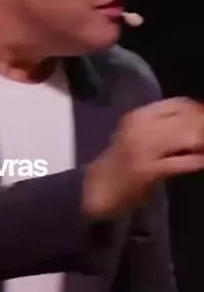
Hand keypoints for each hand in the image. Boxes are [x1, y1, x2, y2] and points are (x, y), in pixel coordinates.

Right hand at [82, 97, 203, 220]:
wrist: (99, 187)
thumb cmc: (122, 161)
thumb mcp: (138, 134)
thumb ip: (163, 124)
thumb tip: (198, 119)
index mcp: (138, 116)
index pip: (178, 103)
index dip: (198, 110)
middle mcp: (140, 128)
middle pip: (185, 119)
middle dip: (203, 126)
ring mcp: (144, 150)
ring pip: (186, 138)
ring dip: (202, 142)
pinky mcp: (149, 171)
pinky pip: (182, 162)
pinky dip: (198, 161)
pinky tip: (203, 161)